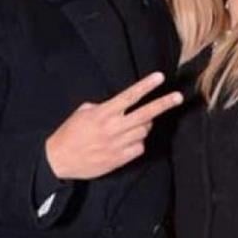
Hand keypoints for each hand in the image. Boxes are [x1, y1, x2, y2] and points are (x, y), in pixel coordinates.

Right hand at [45, 72, 182, 179]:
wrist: (59, 160)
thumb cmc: (70, 133)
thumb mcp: (83, 112)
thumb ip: (103, 107)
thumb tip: (119, 106)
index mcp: (103, 113)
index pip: (129, 96)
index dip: (146, 86)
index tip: (160, 77)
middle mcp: (113, 128)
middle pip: (145, 114)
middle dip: (164, 104)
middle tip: (178, 97)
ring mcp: (117, 145)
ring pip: (144, 131)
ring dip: (144, 125)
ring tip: (135, 124)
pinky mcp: (119, 159)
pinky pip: (139, 147)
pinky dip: (137, 142)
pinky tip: (128, 140)